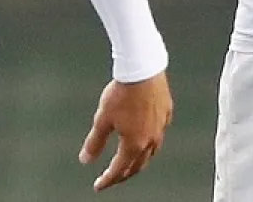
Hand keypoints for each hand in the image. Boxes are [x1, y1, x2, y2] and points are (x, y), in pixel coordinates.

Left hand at [78, 71, 173, 191]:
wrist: (142, 69)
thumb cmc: (123, 92)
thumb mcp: (102, 119)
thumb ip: (94, 142)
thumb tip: (86, 159)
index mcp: (134, 144)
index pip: (119, 170)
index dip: (107, 180)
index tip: (99, 185)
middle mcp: (150, 139)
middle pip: (138, 165)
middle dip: (124, 175)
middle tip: (114, 178)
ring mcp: (161, 126)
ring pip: (152, 152)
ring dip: (140, 161)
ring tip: (132, 162)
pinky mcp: (166, 112)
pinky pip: (160, 133)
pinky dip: (151, 141)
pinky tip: (147, 135)